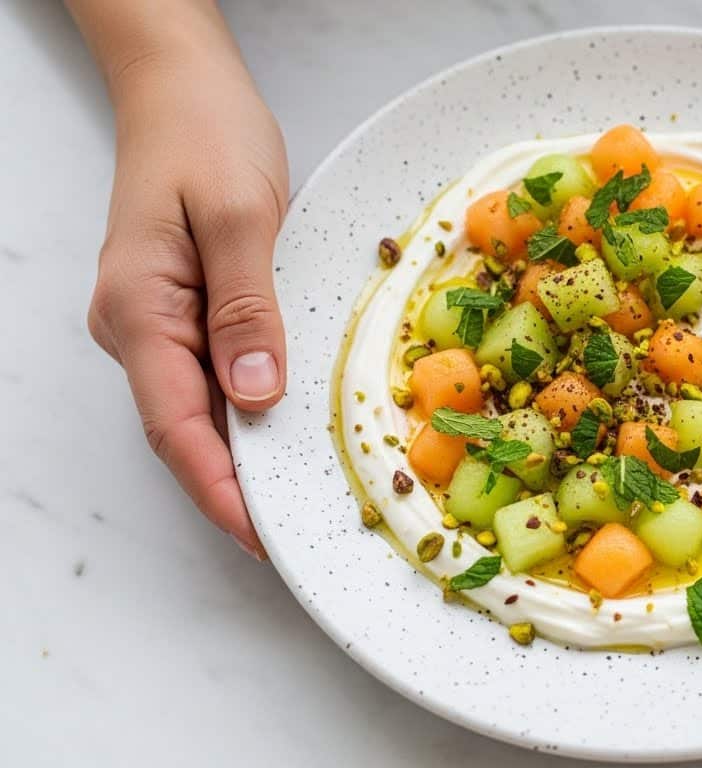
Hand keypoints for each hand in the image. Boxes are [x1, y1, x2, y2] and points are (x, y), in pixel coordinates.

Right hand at [80, 12, 287, 558]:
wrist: (182, 89)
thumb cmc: (205, 136)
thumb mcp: (239, 216)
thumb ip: (245, 310)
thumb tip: (254, 398)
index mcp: (141, 310)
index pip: (176, 425)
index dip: (218, 490)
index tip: (261, 539)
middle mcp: (139, 327)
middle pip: (184, 430)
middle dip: (234, 490)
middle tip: (295, 538)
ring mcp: (159, 321)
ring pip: (199, 409)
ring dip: (243, 457)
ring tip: (301, 501)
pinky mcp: (187, 310)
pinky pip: (214, 376)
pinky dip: (248, 413)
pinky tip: (286, 433)